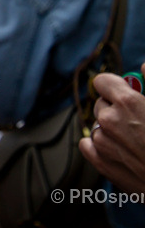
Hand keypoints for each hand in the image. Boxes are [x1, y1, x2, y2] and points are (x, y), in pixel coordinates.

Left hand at [79, 69, 144, 194]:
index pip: (102, 82)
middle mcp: (109, 120)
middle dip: (116, 108)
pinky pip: (88, 144)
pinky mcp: (100, 163)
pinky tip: (120, 149)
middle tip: (137, 118)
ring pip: (98, 125)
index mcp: (127, 103)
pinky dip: (100, 145)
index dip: (114, 85)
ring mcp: (102, 143)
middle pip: (101, 104)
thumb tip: (144, 65)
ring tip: (135, 137)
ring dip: (111, 128)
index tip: (124, 91)